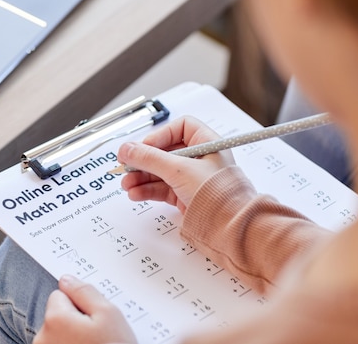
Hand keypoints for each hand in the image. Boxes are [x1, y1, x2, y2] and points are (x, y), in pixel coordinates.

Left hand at [34, 275, 136, 343]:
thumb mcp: (110, 315)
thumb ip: (85, 292)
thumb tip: (67, 279)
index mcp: (55, 319)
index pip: (60, 294)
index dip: (80, 303)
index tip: (94, 318)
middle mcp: (42, 338)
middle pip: (57, 316)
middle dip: (75, 322)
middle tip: (98, 337)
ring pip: (57, 335)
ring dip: (72, 339)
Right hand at [117, 116, 234, 213]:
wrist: (230, 228)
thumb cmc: (219, 195)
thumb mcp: (179, 170)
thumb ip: (149, 158)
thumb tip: (127, 149)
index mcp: (207, 143)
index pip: (179, 128)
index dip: (160, 135)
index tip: (143, 147)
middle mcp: (200, 159)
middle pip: (165, 151)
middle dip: (144, 160)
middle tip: (127, 165)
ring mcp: (193, 178)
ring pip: (160, 171)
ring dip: (142, 176)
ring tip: (127, 183)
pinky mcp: (186, 195)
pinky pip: (162, 188)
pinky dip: (147, 190)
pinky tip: (136, 193)